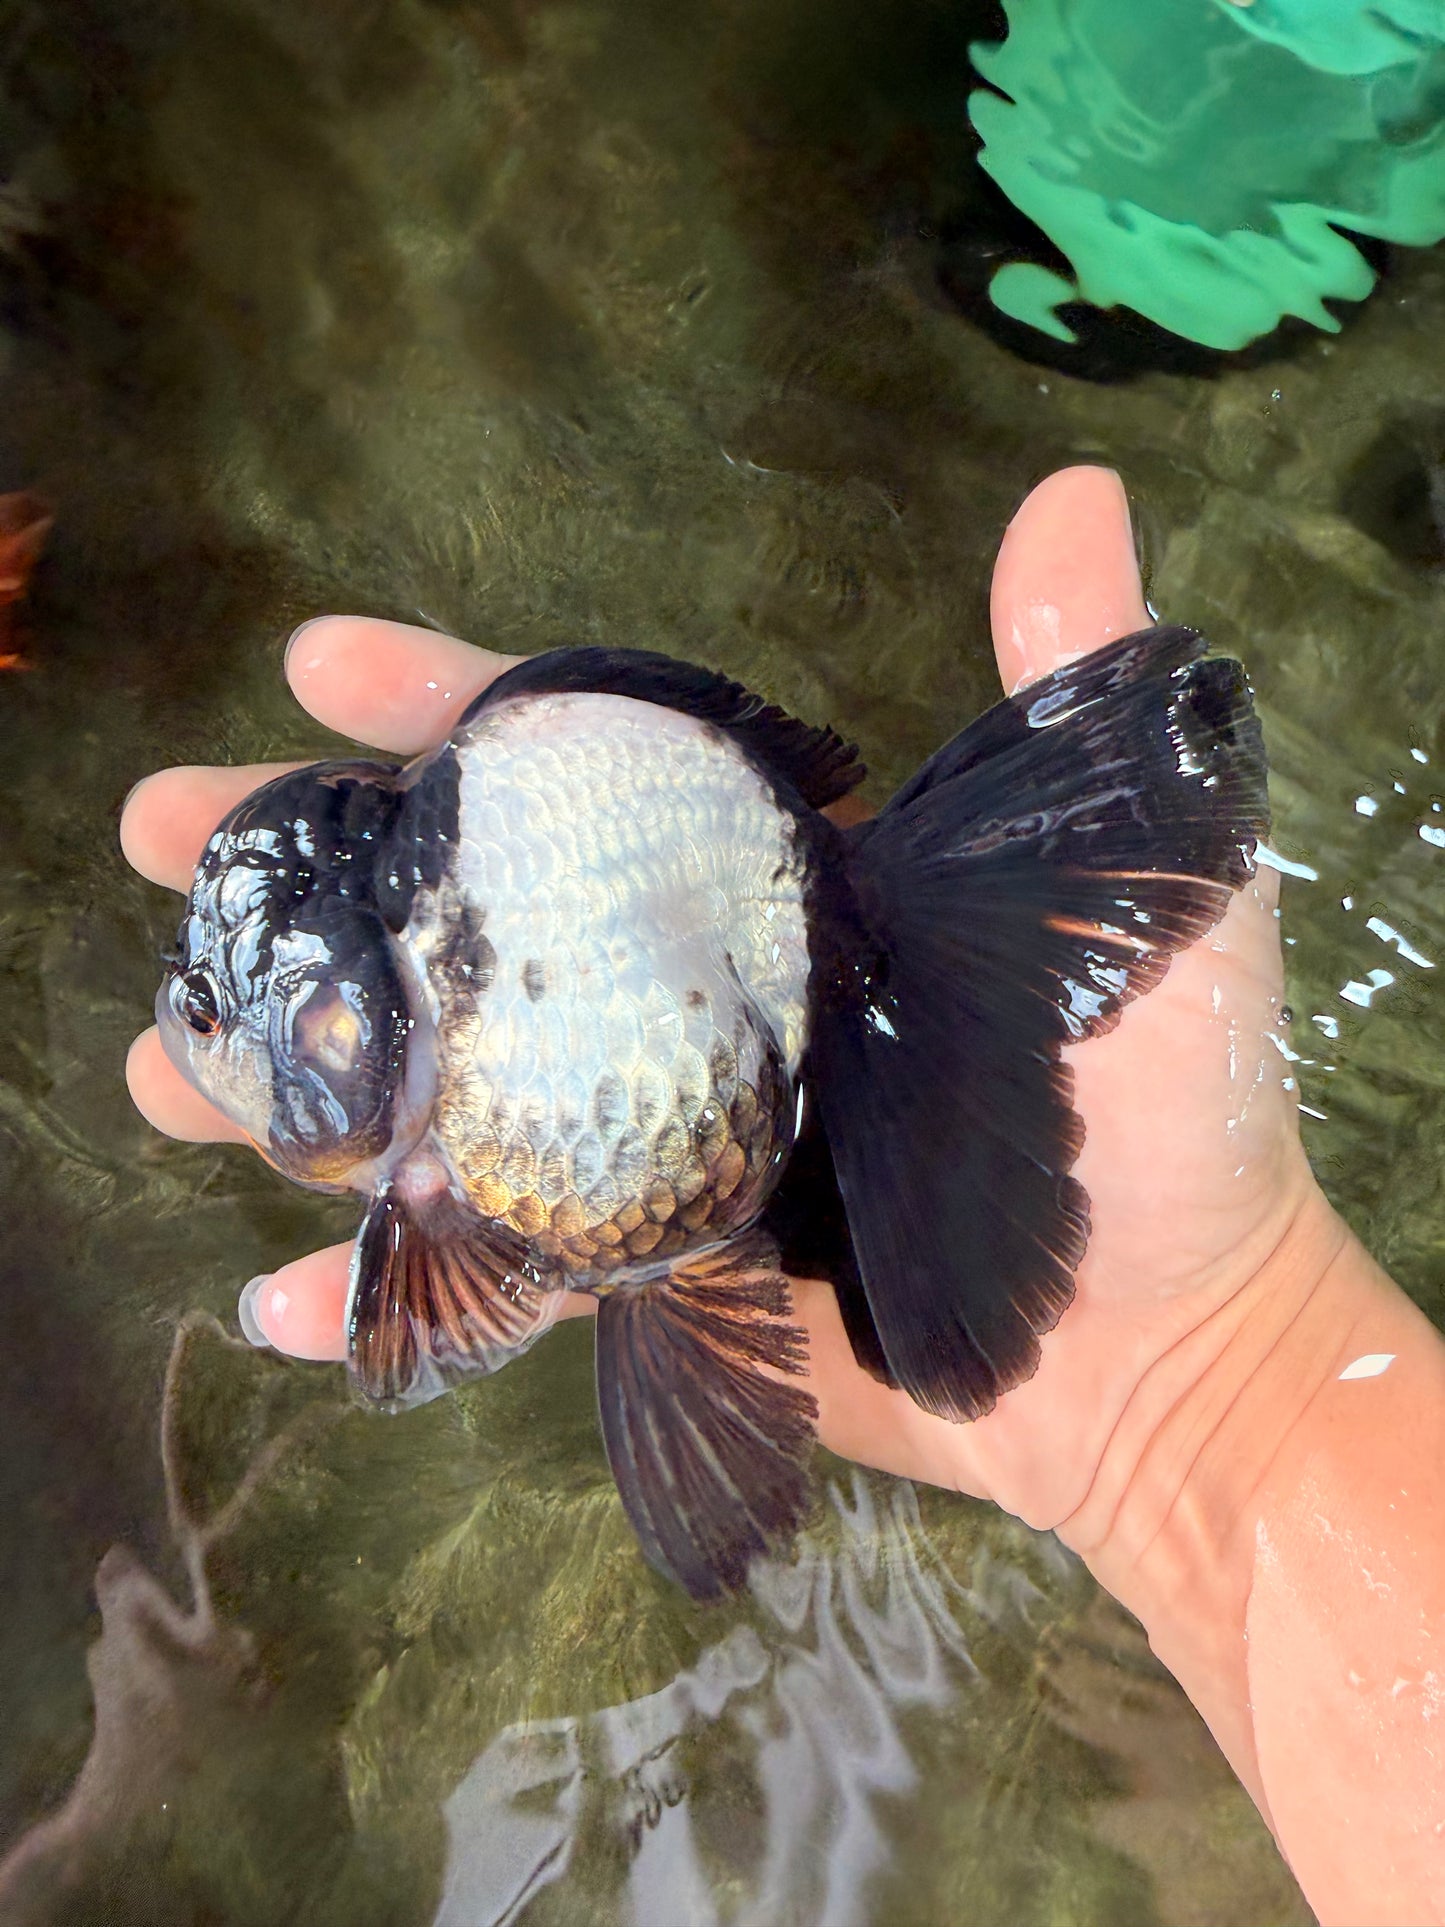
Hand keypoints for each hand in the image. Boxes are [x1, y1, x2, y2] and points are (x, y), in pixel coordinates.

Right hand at [121, 466, 1319, 1535]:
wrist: (1170, 1356)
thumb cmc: (1167, 1114)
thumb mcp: (1136, 882)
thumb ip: (1081, 697)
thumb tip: (1078, 492)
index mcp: (775, 892)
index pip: (594, 773)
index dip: (454, 710)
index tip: (319, 660)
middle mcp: (691, 1005)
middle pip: (468, 924)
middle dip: (305, 876)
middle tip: (162, 840)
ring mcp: (658, 1148)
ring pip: (441, 1098)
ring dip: (294, 1083)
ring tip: (159, 1060)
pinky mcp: (657, 1281)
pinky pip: (494, 1282)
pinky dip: (387, 1296)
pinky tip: (273, 1298)